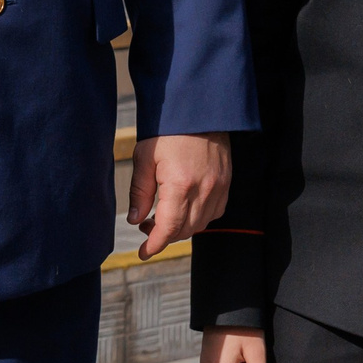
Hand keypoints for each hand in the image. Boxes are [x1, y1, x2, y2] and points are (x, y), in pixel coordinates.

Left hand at [130, 132, 231, 258]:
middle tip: (147, 225)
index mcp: (180, 185)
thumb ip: (140, 192)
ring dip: (181, 228)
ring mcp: (219, 187)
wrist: (197, 109)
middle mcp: (204, 190)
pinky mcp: (226, 182)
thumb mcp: (144, 157)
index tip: (144, 253)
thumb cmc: (167, 130)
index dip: (155, 244)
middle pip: (185, 230)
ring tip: (163, 216)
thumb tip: (135, 219)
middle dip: (164, 235)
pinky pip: (215, 213)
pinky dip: (199, 218)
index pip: (169, 229)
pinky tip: (185, 208)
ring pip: (200, 224)